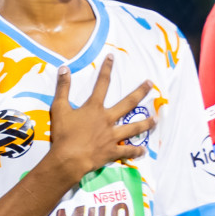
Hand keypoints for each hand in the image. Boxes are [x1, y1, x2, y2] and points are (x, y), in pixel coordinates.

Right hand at [46, 56, 152, 184]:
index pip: (102, 84)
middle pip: (128, 103)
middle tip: (150, 84)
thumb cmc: (63, 134)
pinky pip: (128, 151)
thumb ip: (62, 88)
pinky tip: (144, 151)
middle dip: (140, 92)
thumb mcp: (59, 108)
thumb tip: (64, 68)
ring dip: (146, 123)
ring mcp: (112, 136)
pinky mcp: (112, 151)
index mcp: (94, 108)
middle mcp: (107, 119)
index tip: (112, 57)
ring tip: (156, 119)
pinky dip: (136, 151)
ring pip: (134, 128)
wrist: (69, 158)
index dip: (106, 69)